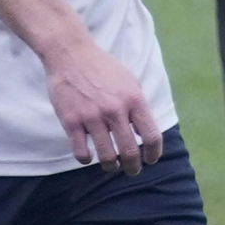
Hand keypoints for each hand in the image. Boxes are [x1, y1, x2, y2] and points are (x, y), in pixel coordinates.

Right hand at [42, 35, 161, 175]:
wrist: (71, 54)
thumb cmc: (103, 69)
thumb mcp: (130, 82)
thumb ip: (138, 106)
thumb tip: (145, 133)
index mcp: (134, 99)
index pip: (151, 136)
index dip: (154, 153)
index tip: (151, 160)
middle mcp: (115, 110)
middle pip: (130, 152)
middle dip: (133, 167)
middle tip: (132, 170)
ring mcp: (92, 117)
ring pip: (106, 157)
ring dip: (110, 166)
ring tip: (111, 166)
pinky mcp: (71, 122)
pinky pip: (81, 153)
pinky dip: (86, 159)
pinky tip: (88, 156)